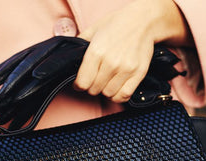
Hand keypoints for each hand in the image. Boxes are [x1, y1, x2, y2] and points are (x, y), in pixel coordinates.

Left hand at [0, 39, 181, 129]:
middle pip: (93, 90)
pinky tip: (117, 86)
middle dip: (92, 87)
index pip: (81, 83)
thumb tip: (61, 58)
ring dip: (105, 91)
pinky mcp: (138, 74)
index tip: (81, 82)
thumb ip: (78, 46)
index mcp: (96, 52)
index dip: (79, 85)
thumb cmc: (117, 23)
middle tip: (95, 78)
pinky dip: (119, 95)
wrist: (144, 20)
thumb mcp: (93, 30)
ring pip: (108, 94)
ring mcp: (125, 69)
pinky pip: (124, 96)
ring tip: (107, 80)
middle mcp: (110, 62)